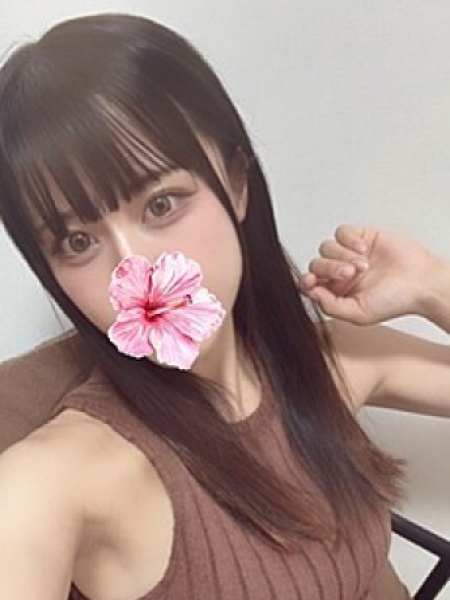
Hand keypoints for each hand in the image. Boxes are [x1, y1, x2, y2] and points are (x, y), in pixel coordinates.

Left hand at [300, 225, 437, 324]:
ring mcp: (348, 254)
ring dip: (342, 256)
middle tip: (350, 274)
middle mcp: (339, 273)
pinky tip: (364, 250)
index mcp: (336, 291)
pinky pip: (341, 232)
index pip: (310, 284)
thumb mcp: (359, 313)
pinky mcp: (360, 237)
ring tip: (363, 265)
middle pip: (317, 264)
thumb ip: (331, 306)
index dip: (306, 281)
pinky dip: (349, 240)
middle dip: (330, 268)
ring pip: (326, 247)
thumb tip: (310, 294)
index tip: (310, 281)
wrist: (421, 282)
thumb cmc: (395, 301)